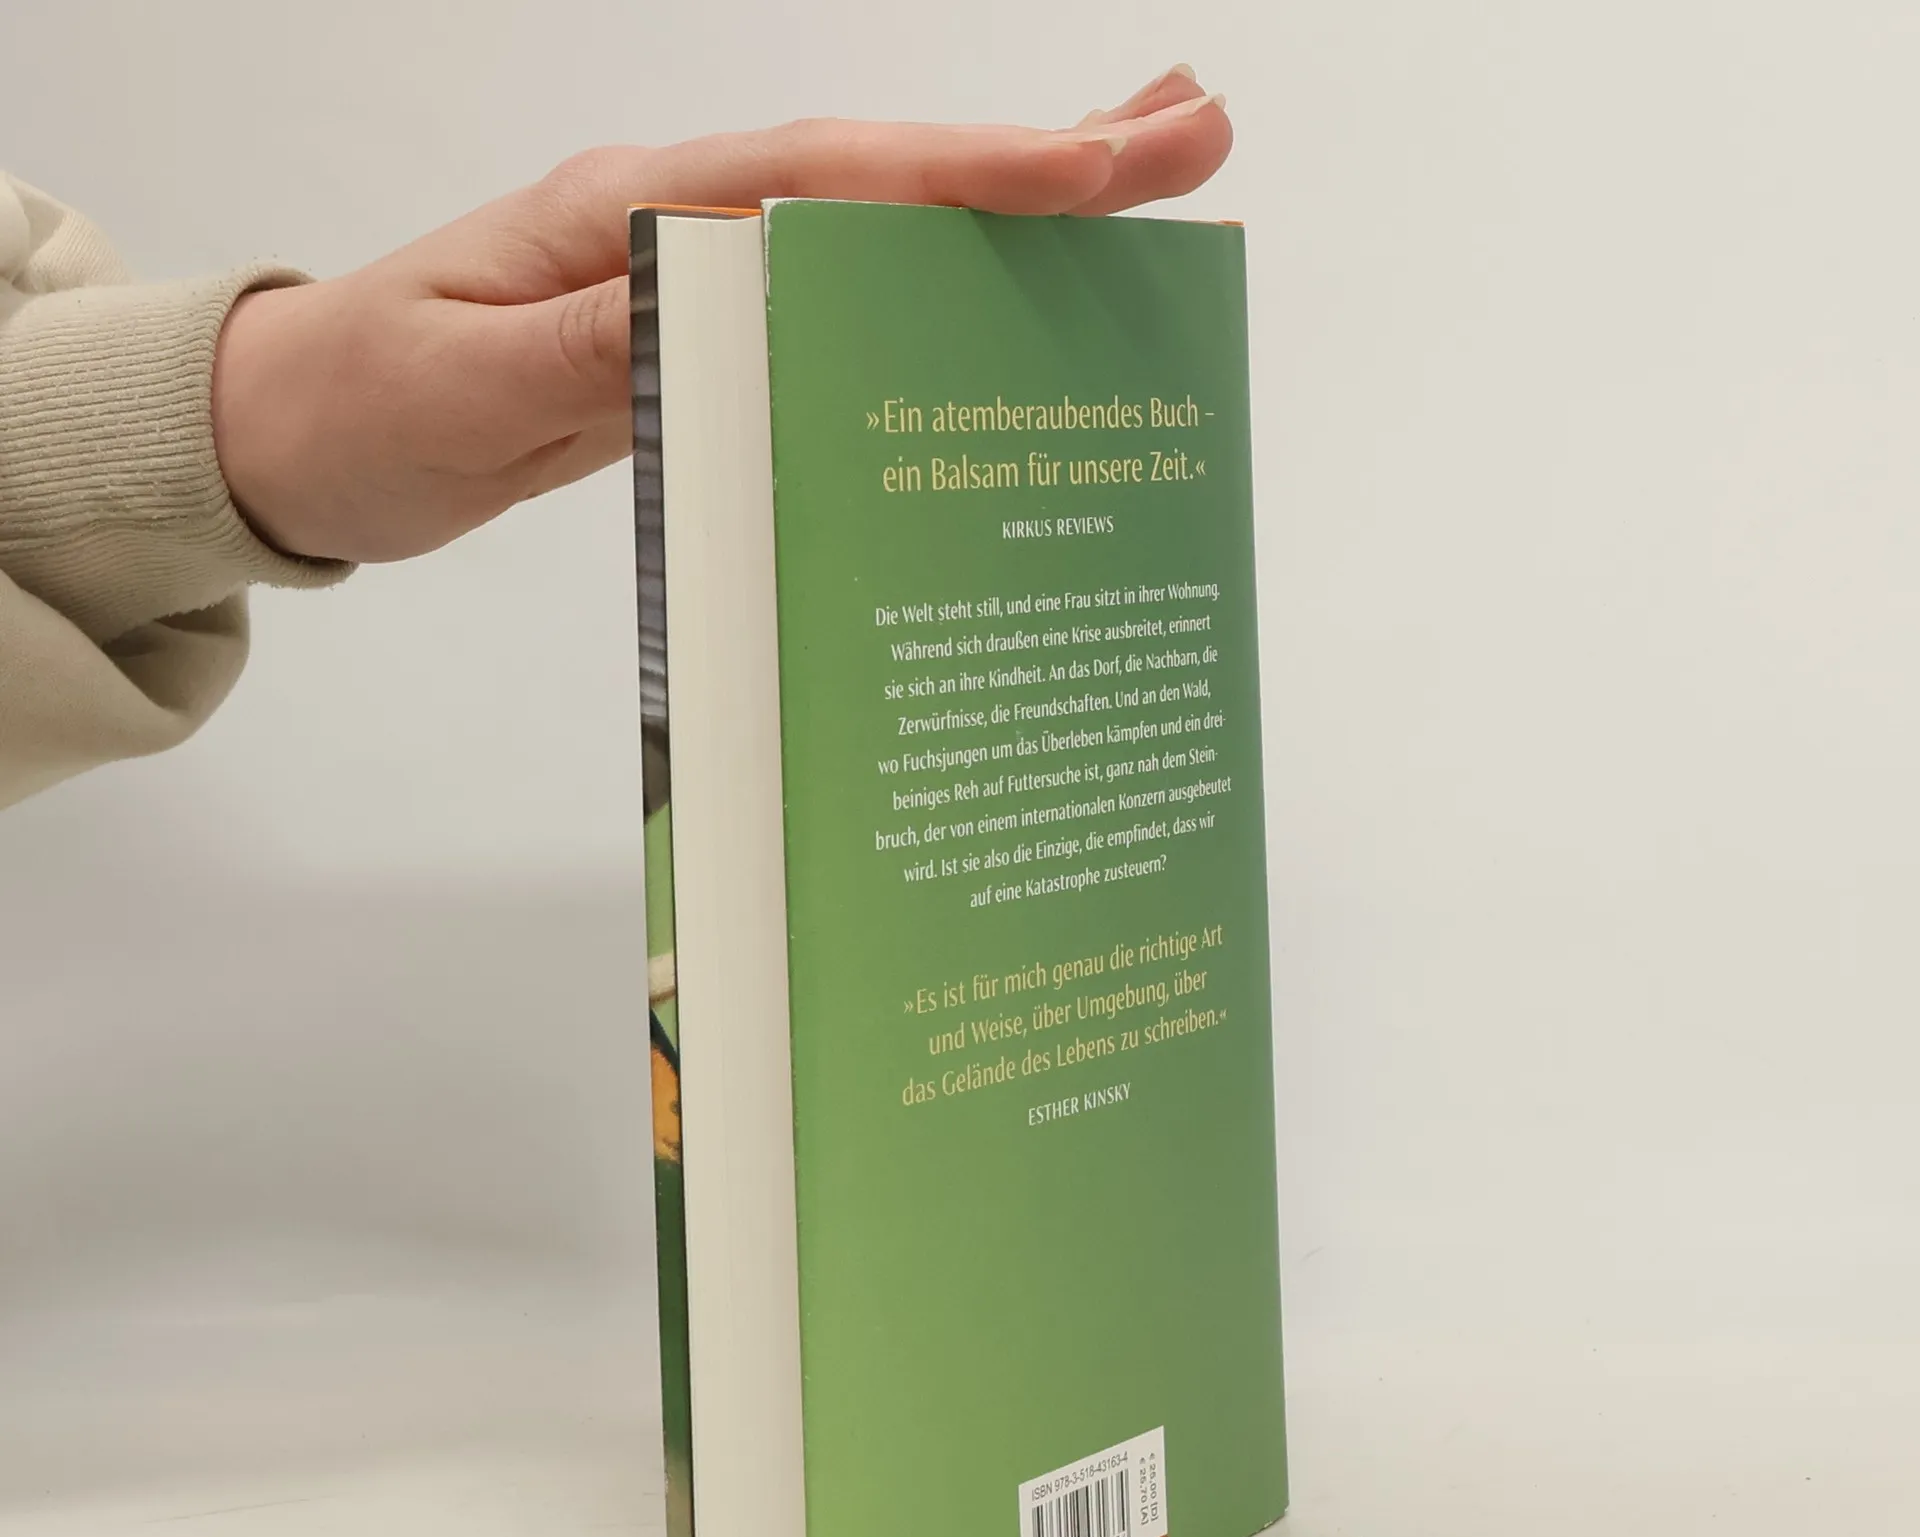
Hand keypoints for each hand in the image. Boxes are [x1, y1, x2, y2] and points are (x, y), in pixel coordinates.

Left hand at [210, 69, 1230, 564]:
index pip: (829, 180)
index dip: (970, 174)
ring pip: (880, 231)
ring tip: (1146, 180)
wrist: (299, 436)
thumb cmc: (368, 406)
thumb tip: (744, 282)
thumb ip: (602, 336)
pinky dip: (936, 286)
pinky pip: (842, 304)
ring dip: (1013, 207)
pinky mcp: (702, 334)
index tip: (1102, 165)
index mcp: (632, 211)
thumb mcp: (466, 384)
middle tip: (1196, 133)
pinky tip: (1006, 291)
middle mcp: (682, 220)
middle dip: (1043, 159)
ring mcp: (698, 273)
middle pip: (886, 178)